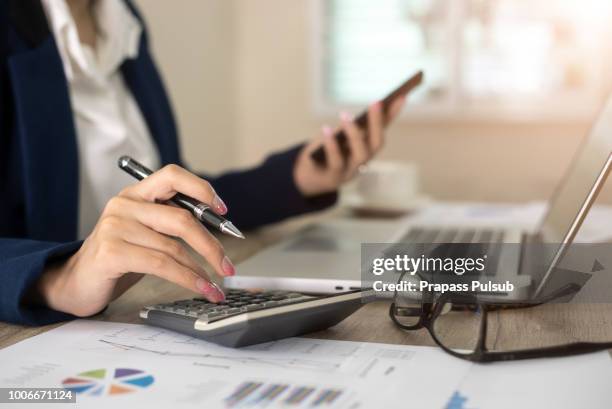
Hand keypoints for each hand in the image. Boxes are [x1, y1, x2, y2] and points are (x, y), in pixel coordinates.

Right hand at [36, 165, 233, 316]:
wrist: (75, 282)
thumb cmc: (118, 257)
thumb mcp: (146, 232)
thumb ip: (172, 223)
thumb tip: (217, 229)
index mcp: (136, 194)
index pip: (173, 175)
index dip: (201, 188)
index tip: (223, 210)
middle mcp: (124, 205)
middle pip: (182, 218)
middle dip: (211, 244)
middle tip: (228, 265)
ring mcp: (115, 227)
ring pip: (174, 247)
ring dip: (202, 270)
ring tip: (216, 286)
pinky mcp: (112, 252)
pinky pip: (162, 265)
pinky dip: (188, 279)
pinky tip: (201, 288)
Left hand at [294, 95, 406, 196]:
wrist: (306, 179)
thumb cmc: (323, 153)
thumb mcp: (337, 136)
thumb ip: (350, 126)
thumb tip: (361, 113)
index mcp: (365, 149)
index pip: (383, 129)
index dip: (393, 114)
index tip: (401, 96)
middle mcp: (362, 161)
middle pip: (376, 144)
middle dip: (377, 123)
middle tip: (376, 103)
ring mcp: (350, 171)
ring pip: (360, 155)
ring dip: (354, 134)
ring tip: (346, 116)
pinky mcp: (333, 178)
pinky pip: (336, 162)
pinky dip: (331, 145)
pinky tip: (326, 129)